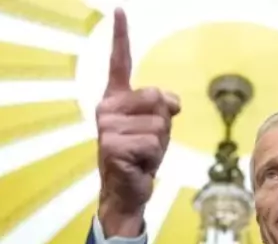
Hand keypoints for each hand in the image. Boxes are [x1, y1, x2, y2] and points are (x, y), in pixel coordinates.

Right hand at [96, 8, 180, 237]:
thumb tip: (171, 103)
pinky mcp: (113, 147)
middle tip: (147, 143)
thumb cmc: (140, 156)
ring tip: (143, 155)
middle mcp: (107, 109)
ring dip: (159, 144)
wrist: (126, 191)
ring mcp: (107, 128)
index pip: (120, 63)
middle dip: (163, 124)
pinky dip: (154, 159)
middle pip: (156, 99)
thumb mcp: (157, 127)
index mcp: (115, 98)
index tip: (119, 11)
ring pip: (159, 124)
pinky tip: (139, 165)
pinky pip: (153, 144)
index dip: (120, 37)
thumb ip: (163, 107)